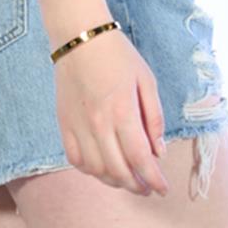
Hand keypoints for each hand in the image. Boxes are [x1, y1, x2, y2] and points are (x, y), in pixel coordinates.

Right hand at [54, 27, 169, 196]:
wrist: (79, 38)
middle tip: (148, 188)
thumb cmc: (118, 56)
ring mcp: (78, 127)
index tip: (163, 189)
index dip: (153, 179)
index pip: (140, 158)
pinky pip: (75, 160)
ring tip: (128, 180)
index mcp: (123, 112)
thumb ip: (154, 119)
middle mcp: (99, 125)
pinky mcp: (64, 125)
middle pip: (118, 170)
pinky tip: (103, 168)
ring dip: (114, 182)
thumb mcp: (147, 81)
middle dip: (137, 186)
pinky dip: (91, 171)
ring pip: (96, 170)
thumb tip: (158, 151)